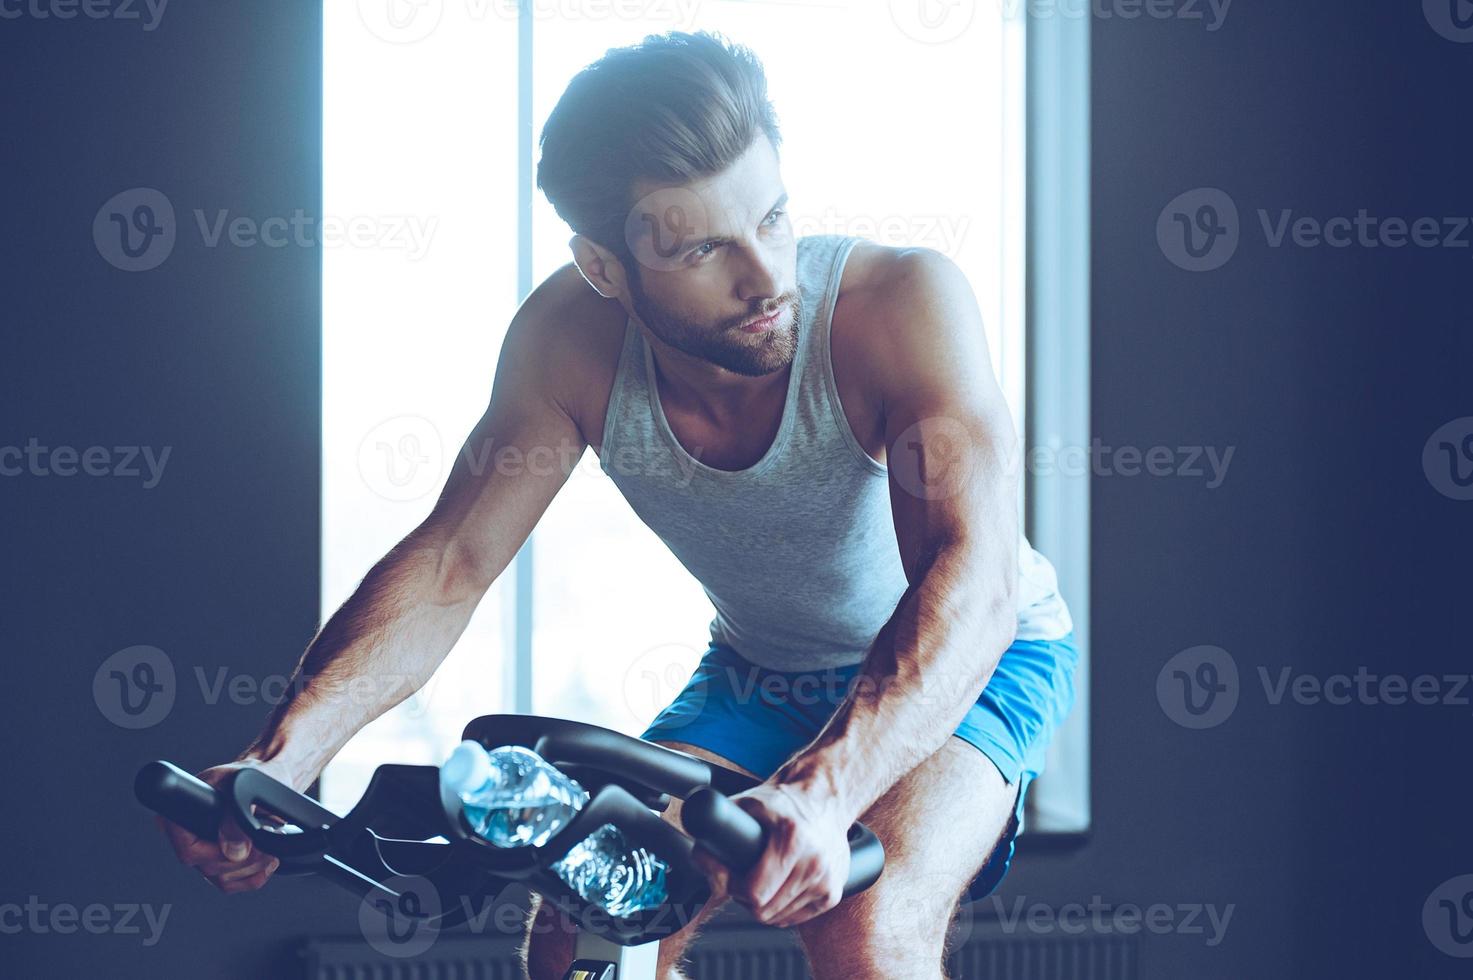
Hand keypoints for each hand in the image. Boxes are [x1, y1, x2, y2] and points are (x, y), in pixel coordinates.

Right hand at [155, 759, 292, 892]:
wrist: (272, 777)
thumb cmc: (254, 773)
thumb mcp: (244, 785)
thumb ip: (234, 818)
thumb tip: (234, 851)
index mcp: (183, 811)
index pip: (187, 849)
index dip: (214, 852)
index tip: (241, 843)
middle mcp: (189, 835)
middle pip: (208, 867)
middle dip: (244, 857)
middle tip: (265, 840)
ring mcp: (204, 852)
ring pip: (223, 879)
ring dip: (254, 865)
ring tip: (270, 842)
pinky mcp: (222, 863)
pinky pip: (234, 884)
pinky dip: (256, 875)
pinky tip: (268, 858)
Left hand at [689, 781, 852, 928]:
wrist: (823, 799)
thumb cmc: (782, 802)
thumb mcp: (744, 805)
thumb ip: (717, 832)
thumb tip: (703, 858)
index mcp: (792, 838)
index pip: (754, 892)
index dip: (734, 887)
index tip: (731, 875)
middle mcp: (814, 861)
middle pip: (763, 910)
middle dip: (746, 897)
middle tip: (744, 876)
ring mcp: (827, 879)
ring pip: (778, 917)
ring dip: (764, 904)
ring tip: (763, 876)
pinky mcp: (833, 892)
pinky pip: (795, 918)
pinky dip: (781, 907)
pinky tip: (780, 884)